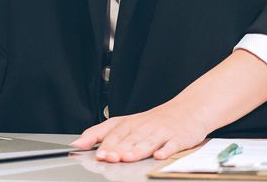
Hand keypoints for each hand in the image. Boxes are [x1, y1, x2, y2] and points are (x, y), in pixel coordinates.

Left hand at [71, 99, 208, 162]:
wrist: (187, 110)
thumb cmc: (155, 120)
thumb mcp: (128, 123)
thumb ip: (102, 133)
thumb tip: (79, 143)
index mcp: (130, 123)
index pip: (112, 131)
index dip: (102, 141)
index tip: (93, 151)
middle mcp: (143, 127)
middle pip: (127, 138)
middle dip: (116, 148)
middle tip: (107, 158)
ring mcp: (161, 132)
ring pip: (147, 142)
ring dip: (136, 150)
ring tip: (126, 158)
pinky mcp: (178, 138)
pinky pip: (171, 145)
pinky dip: (166, 151)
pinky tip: (159, 156)